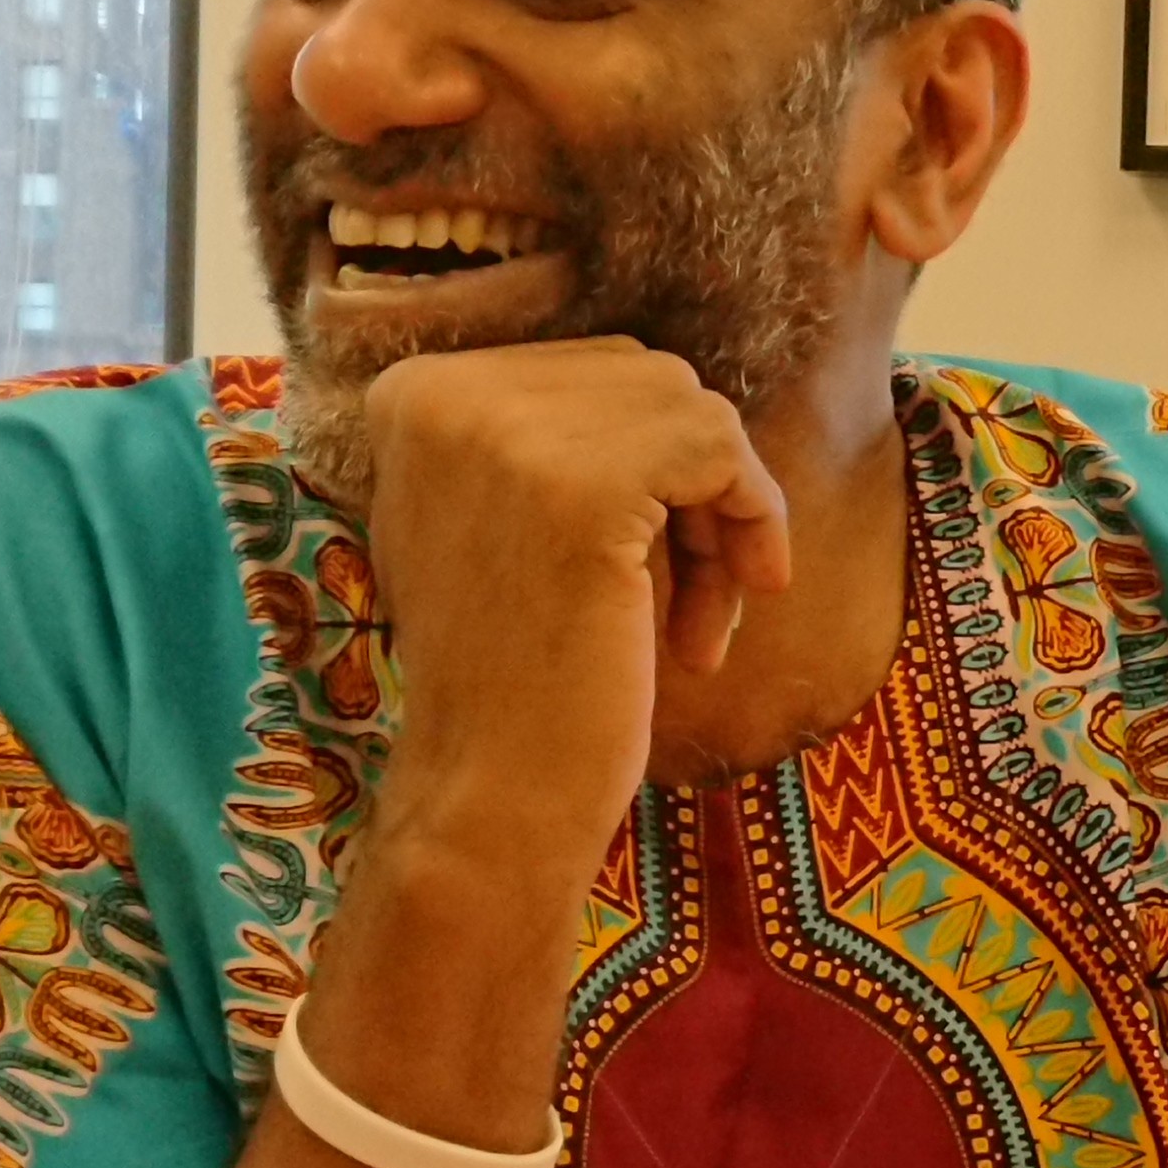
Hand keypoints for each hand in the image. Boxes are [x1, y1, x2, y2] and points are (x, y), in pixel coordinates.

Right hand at [353, 337, 792, 872]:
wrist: (489, 797)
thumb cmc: (510, 676)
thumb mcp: (490, 518)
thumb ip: (540, 435)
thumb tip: (657, 377)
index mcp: (413, 392)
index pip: (586, 369)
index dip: (645, 461)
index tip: (648, 555)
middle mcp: (443, 392)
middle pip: (643, 378)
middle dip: (687, 484)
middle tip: (685, 595)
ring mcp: (507, 432)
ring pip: (690, 408)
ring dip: (719, 515)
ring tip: (700, 616)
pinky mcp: (582, 485)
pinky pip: (721, 448)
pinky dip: (754, 518)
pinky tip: (733, 608)